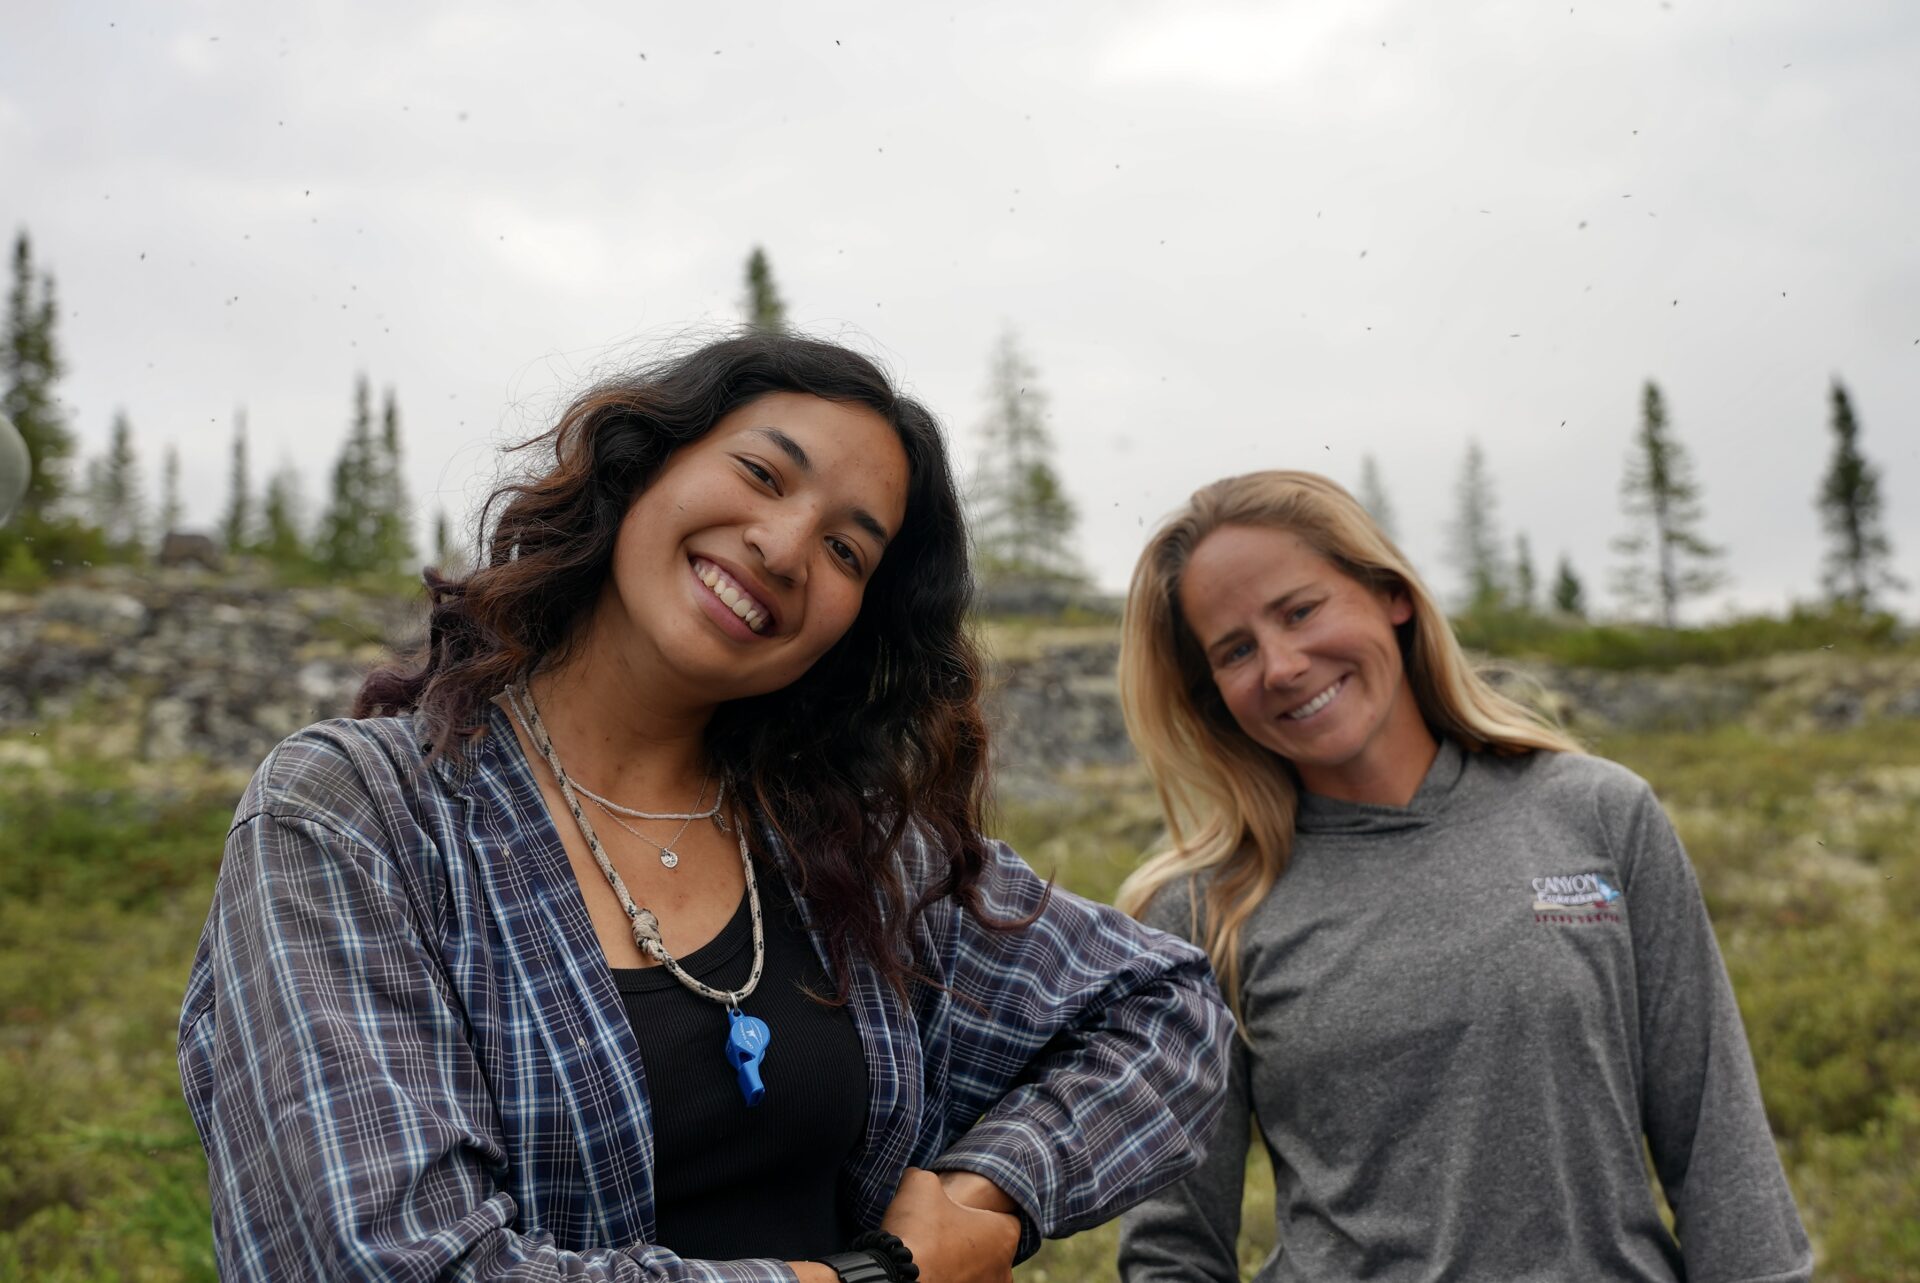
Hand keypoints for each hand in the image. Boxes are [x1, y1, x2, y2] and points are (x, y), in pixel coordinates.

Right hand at [880, 1167, 1020, 1282]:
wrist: (894, 1277)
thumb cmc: (918, 1230)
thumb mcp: (920, 1185)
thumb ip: (926, 1176)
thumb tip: (916, 1177)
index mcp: (1004, 1236)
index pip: (1007, 1217)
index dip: (983, 1209)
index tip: (961, 1208)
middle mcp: (1003, 1271)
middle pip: (992, 1247)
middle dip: (971, 1239)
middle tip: (942, 1230)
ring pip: (977, 1271)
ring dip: (961, 1263)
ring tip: (931, 1254)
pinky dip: (949, 1278)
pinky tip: (928, 1272)